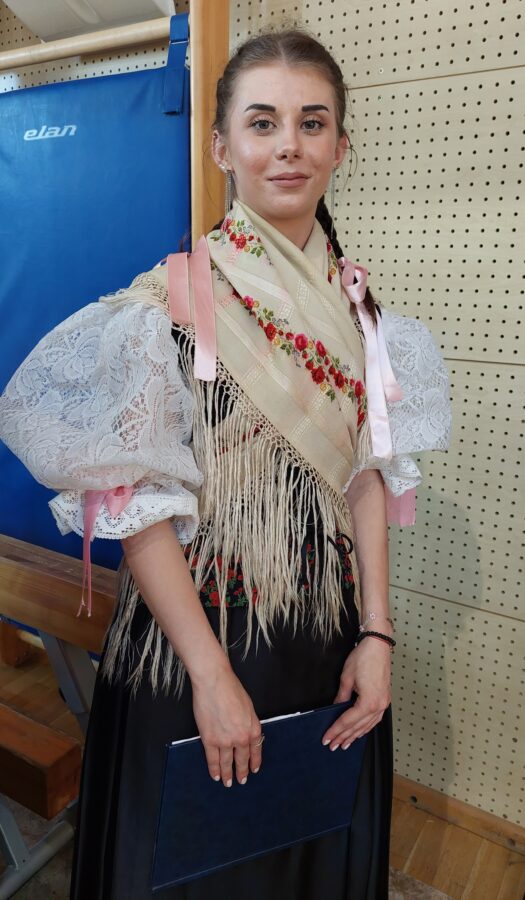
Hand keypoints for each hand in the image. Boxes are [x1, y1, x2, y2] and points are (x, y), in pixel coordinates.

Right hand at [191, 665, 262, 786]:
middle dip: (242, 772)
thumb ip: (248, 723)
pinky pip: (213, 759)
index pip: (255, 751)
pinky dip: (214, 769)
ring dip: (227, 774)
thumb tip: (245, 733)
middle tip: (241, 780)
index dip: (254, 762)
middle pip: (242, 760)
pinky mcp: (210, 740)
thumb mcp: (248, 707)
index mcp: (253, 728)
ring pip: (227, 763)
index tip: (254, 770)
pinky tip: (215, 776)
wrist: (215, 683)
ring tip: (227, 783)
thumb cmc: (231, 689)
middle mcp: (241, 738)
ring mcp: (225, 741)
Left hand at [321, 637, 391, 749]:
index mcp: (369, 702)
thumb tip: (335, 709)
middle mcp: (379, 706)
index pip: (348, 721)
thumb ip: (341, 697)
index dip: (336, 730)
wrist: (378, 646)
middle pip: (358, 727)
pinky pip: (374, 719)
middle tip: (332, 746)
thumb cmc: (364, 658)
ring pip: (368, 726)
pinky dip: (365, 727)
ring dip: (355, 735)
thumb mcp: (346, 678)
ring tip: (345, 744)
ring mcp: (384, 703)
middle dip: (344, 737)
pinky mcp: (385, 699)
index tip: (327, 738)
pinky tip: (360, 731)